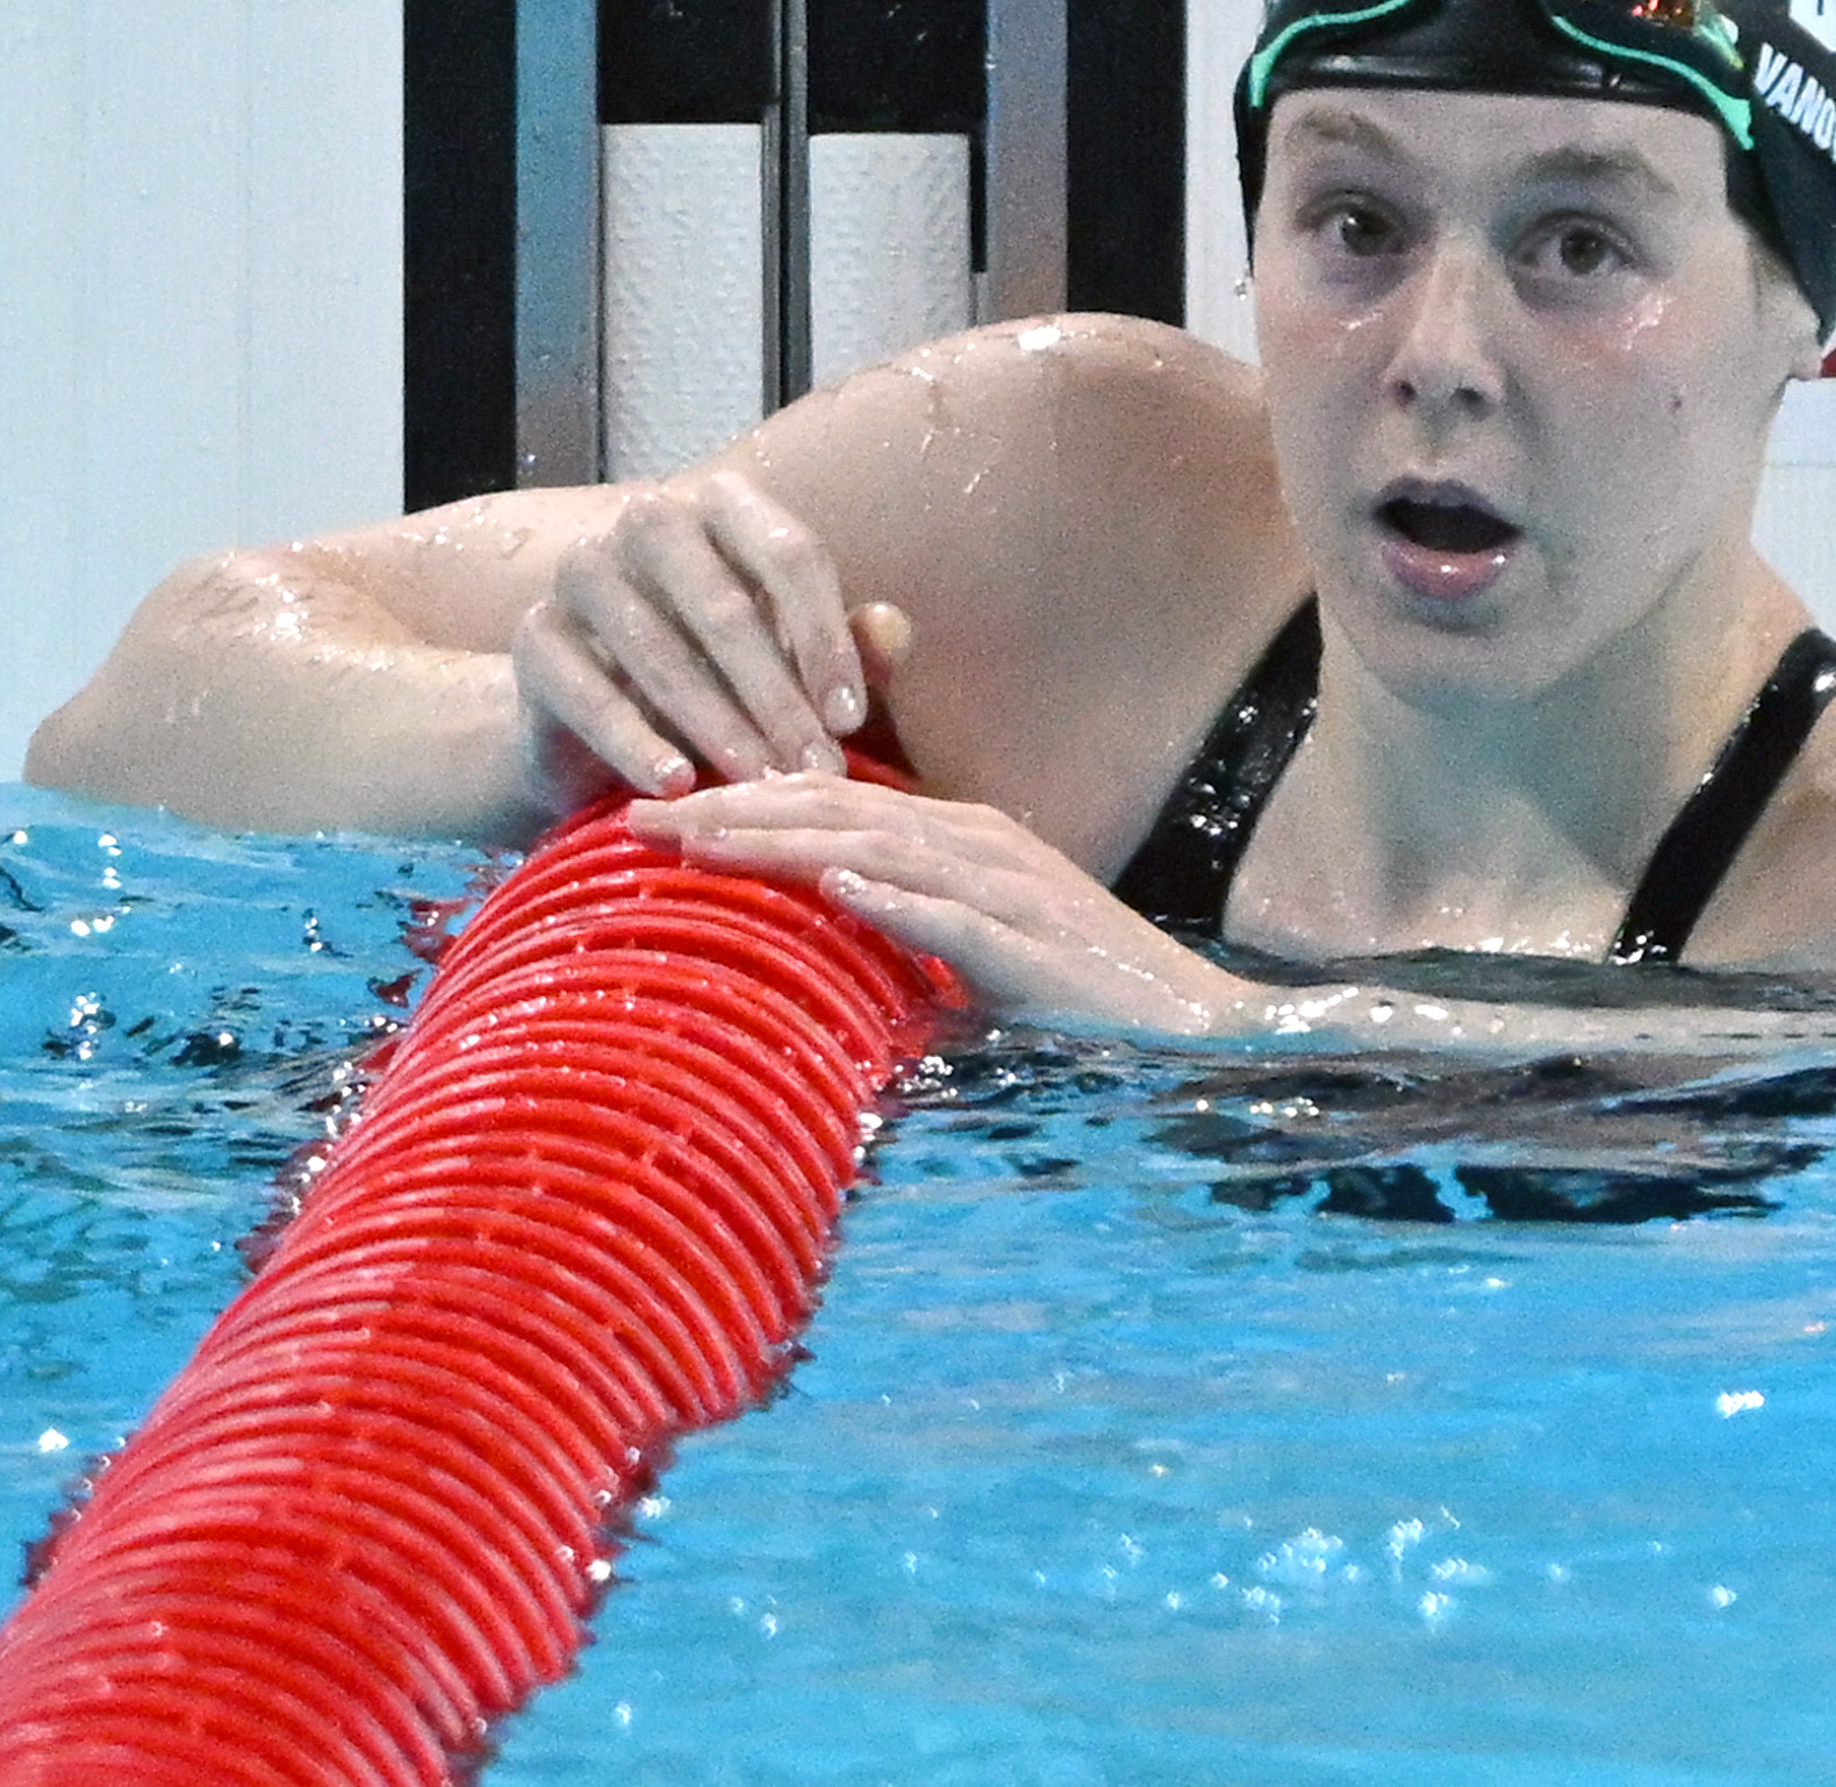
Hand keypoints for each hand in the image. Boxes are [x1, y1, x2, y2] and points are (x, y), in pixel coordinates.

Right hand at [510, 470, 903, 802]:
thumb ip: (847, 647)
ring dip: (719, 729)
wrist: (595, 722)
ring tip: (761, 787)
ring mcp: (583, 572)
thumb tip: (895, 631)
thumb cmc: (720, 679)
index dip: (825, 640)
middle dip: (778, 700)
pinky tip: (675, 786)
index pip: (789, 556)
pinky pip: (590, 695)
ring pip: (663, 656)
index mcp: (723, 505)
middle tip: (816, 771)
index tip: (851, 720)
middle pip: (728, 609)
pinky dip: (636, 744)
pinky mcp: (536, 636)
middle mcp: (648, 520)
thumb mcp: (792, 664)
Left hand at [629, 775, 1275, 1041]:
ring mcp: (1013, 894)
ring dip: (782, 844)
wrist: (1200, 1033)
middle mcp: (982, 847)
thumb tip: (818, 966)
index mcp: (962, 840)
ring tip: (699, 841)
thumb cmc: (1083, 1003)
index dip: (742, 802)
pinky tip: (836, 891)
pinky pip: (956, 921)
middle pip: (836, 814)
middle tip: (635, 817)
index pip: (833, 807)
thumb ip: (903, 946)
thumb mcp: (973, 963)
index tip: (658, 814)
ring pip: (878, 851)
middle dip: (733, 810)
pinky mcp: (1037, 953)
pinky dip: (895, 902)